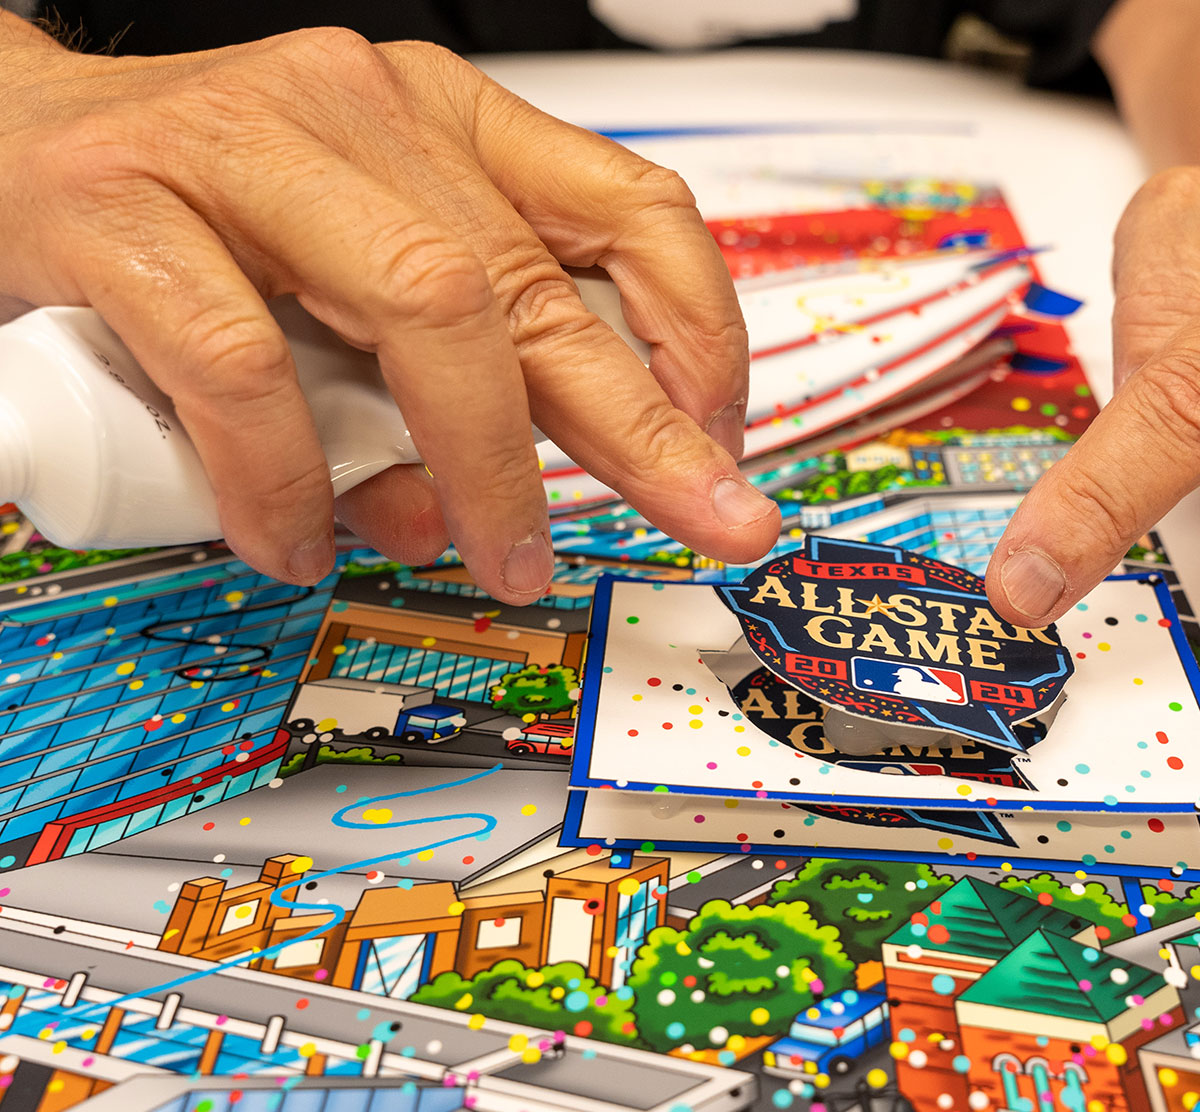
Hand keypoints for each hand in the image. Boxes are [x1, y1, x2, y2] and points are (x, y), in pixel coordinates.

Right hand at [0, 19, 777, 600]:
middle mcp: (365, 114)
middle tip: (707, 524)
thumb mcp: (355, 274)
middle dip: (642, 432)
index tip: (723, 439)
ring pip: (427, 311)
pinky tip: (296, 539)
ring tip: (492, 559)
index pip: (629, 211)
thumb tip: (474, 513)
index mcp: (445, 122)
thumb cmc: (196, 221)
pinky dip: (286, 479)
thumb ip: (435, 377)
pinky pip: (244, 368)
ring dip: (481, 465)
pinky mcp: (127, 207)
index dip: (702, 332)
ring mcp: (246, 150)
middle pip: (541, 286)